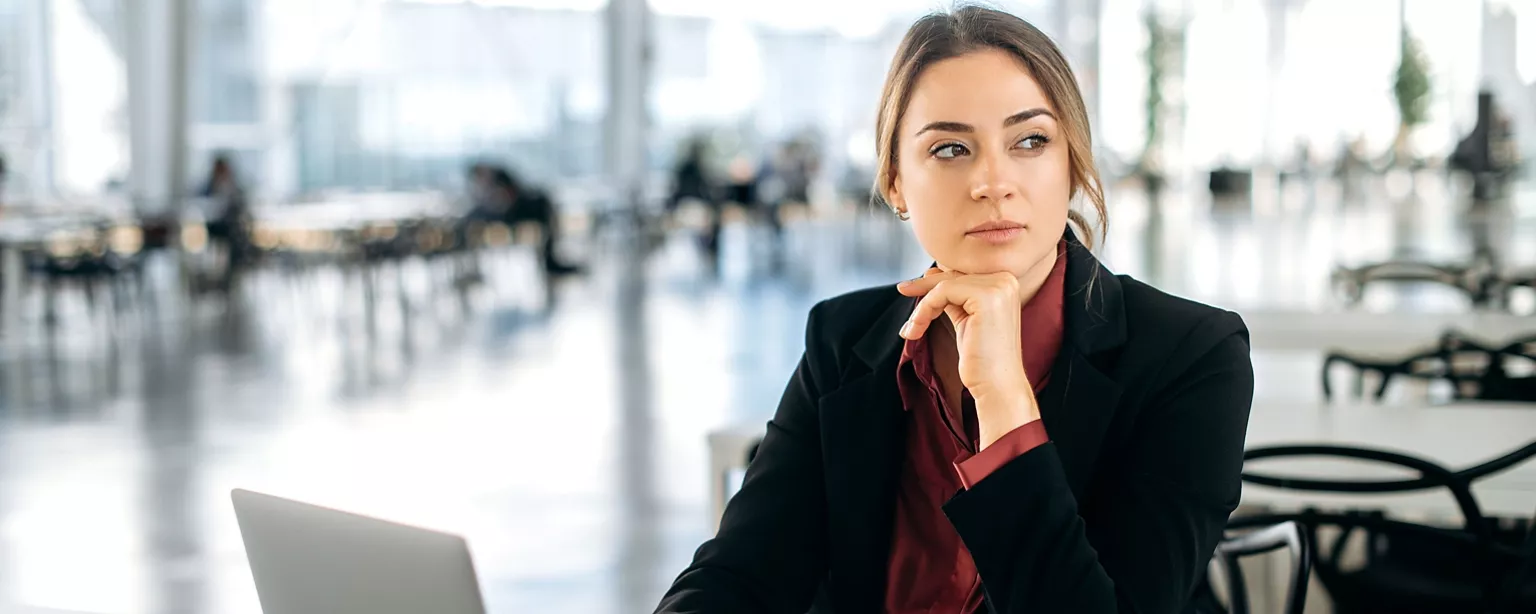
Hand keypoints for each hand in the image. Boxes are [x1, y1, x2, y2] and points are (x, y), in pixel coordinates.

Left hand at [898, 268, 1039, 447]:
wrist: (997, 386)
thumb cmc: (982, 360)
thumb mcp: (966, 319)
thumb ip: (954, 296)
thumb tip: (932, 273)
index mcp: (1005, 282)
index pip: (961, 273)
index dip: (933, 282)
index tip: (910, 287)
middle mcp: (1005, 279)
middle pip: (952, 275)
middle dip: (923, 287)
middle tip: (902, 290)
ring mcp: (998, 286)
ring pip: (944, 284)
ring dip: (923, 306)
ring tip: (913, 328)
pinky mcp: (986, 296)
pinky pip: (942, 292)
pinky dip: (925, 309)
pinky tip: (917, 328)